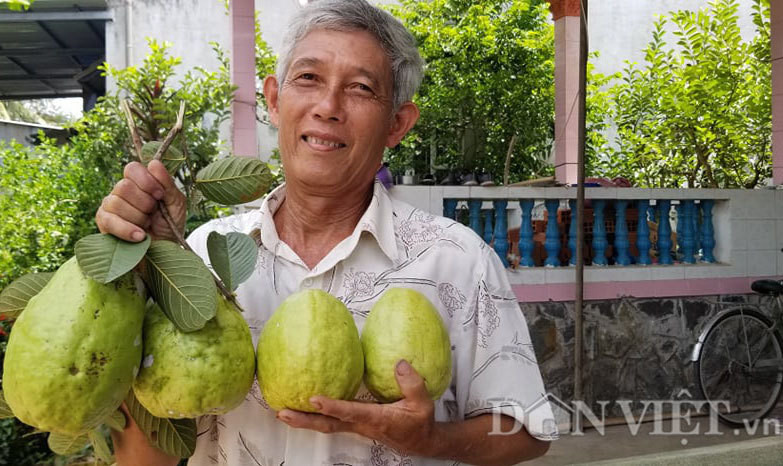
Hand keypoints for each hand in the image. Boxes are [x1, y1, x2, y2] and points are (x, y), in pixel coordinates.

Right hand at [95, 160, 185, 242]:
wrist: (163, 253)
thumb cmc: (169, 226)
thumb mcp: (176, 204)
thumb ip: (167, 183)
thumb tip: (154, 162)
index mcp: (138, 183)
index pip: (132, 168)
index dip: (146, 180)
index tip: (160, 195)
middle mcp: (121, 191)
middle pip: (124, 186)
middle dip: (144, 203)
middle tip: (153, 214)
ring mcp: (109, 206)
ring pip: (116, 202)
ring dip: (138, 217)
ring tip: (147, 226)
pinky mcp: (104, 223)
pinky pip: (109, 220)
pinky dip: (127, 229)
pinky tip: (140, 236)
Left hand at [276, 360, 439, 457]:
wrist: (419, 442)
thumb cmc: (419, 422)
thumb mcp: (422, 403)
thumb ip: (412, 383)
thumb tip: (399, 363)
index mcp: (377, 419)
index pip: (350, 412)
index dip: (332, 406)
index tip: (313, 399)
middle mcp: (361, 425)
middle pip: (327, 424)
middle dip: (304, 420)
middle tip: (282, 413)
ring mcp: (356, 426)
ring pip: (325, 425)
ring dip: (304, 420)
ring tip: (282, 412)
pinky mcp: (354, 424)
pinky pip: (330, 421)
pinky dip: (314, 417)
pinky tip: (302, 408)